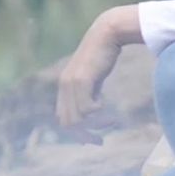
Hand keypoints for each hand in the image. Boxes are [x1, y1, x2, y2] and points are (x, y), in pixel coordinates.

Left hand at [56, 8, 130, 132]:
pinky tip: (108, 107)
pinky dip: (98, 114)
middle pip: (68, 123)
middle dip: (84, 135)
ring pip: (78, 118)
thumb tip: (92, 113)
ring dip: (96, 125)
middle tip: (100, 140)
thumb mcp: (92, 78)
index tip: (93, 139)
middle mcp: (64, 86)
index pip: (63, 119)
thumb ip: (88, 93)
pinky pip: (86, 108)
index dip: (76, 133)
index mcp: (64, 88)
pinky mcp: (82, 79)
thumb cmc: (102, 56)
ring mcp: (71, 83)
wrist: (106, 35)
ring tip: (111, 122)